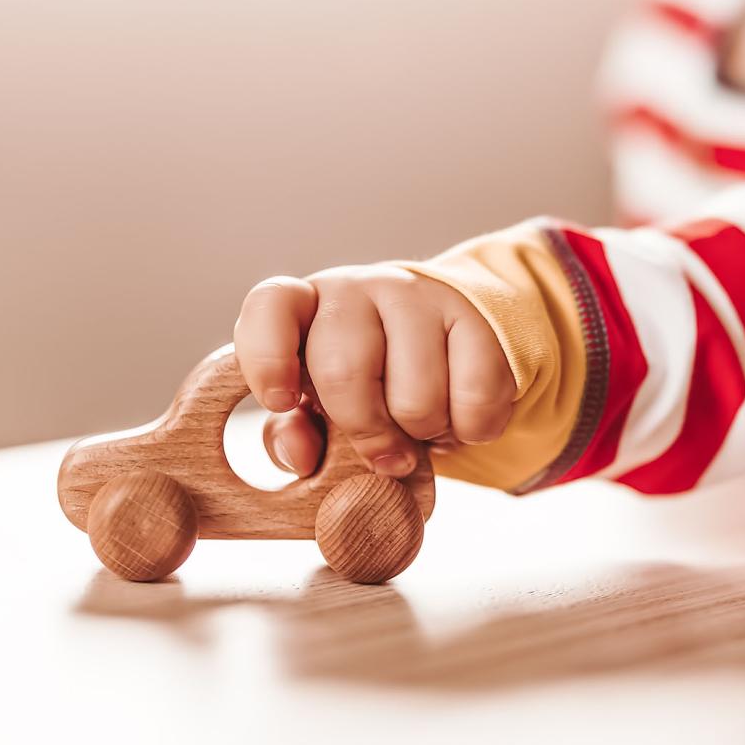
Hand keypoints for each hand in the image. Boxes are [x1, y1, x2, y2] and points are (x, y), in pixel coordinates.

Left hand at [233, 265, 514, 477]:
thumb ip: (296, 433)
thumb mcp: (322, 404)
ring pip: (417, 397)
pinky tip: (461, 415)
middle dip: (365, 432)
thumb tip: (299, 455)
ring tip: (424, 422)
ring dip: (423, 432)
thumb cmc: (374, 377)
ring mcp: (420, 297)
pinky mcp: (477, 318)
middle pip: (344, 372)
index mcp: (307, 304)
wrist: (454, 332)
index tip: (282, 402)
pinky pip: (475, 399)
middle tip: (384, 452)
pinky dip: (469, 429)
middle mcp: (359, 289)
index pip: (270, 308)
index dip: (267, 360)